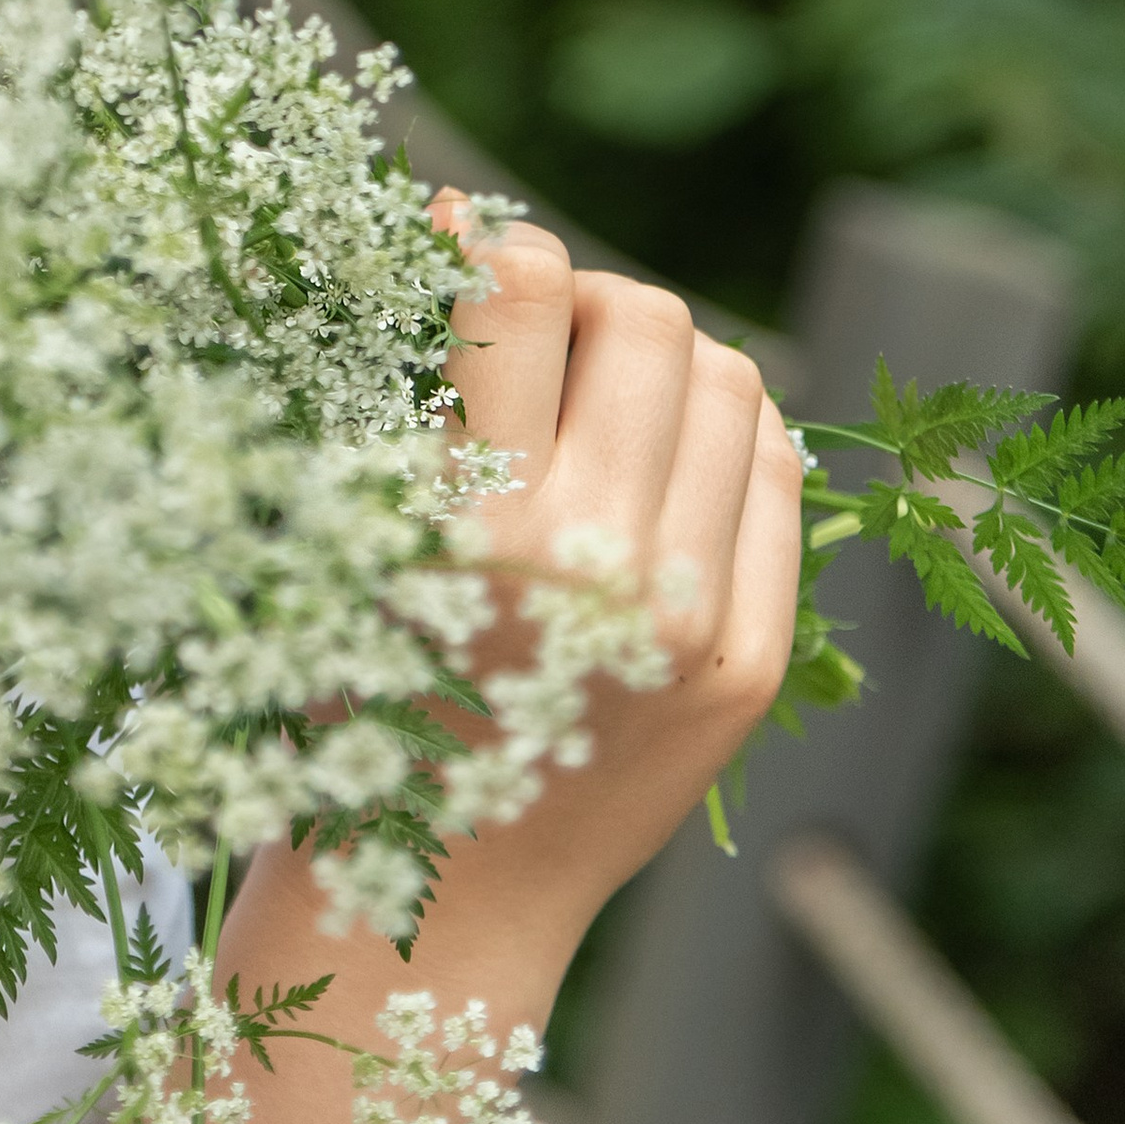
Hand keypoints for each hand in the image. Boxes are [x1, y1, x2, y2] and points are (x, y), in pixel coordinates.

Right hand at [427, 199, 804, 943]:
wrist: (445, 901)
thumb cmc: (359, 703)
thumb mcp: (348, 540)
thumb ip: (409, 395)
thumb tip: (465, 222)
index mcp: (469, 528)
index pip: (521, 291)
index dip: (491, 245)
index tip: (465, 254)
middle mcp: (594, 567)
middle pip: (644, 317)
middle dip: (587, 301)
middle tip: (541, 344)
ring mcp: (691, 618)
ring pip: (726, 378)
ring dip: (662, 360)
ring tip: (603, 404)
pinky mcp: (752, 661)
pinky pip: (776, 470)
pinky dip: (724, 430)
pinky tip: (665, 458)